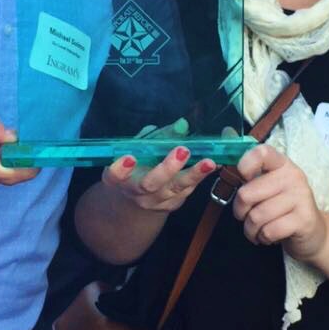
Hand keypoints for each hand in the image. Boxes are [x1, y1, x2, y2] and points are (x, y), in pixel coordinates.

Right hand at [101, 142, 215, 216]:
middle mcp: (135, 192)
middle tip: (182, 151)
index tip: (130, 158)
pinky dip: (201, 177)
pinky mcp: (172, 205)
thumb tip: (182, 124)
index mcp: (118, 178)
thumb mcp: (138, 149)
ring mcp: (155, 201)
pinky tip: (214, 164)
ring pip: (174, 189)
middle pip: (150, 183)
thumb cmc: (136, 166)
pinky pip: (187, 191)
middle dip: (167, 168)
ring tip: (209, 162)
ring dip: (193, 174)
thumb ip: (157, 136)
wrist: (136, 200)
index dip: (120, 170)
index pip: (114, 177)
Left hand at [233, 144, 326, 260]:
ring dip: (251, 230)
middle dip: (240, 212)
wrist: (312, 232)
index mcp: (282, 164)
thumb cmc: (282, 209)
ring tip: (258, 230)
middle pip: (247, 194)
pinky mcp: (304, 219)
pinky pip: (269, 231)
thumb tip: (225, 175)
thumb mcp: (269, 188)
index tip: (243, 178)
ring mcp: (301, 197)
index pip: (261, 152)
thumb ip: (251, 180)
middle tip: (246, 217)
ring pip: (256, 217)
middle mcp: (293, 176)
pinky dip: (263, 238)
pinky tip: (270, 237)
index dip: (244, 165)